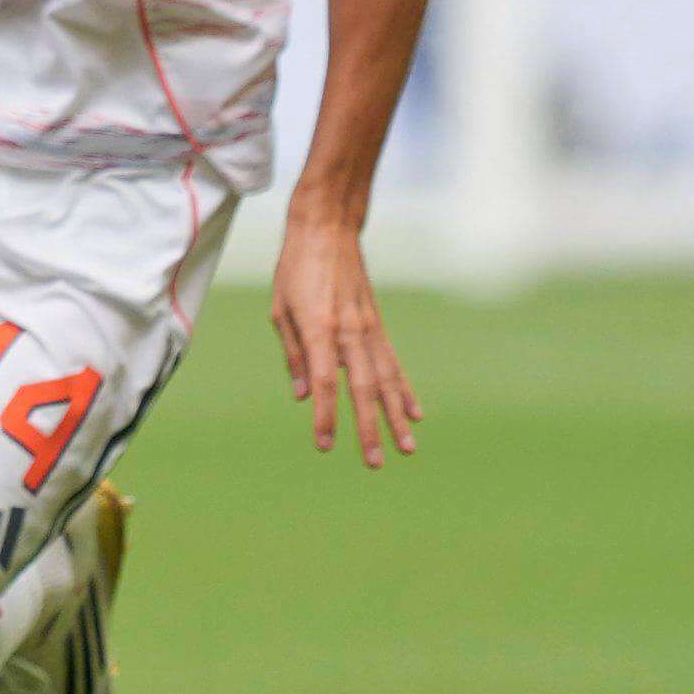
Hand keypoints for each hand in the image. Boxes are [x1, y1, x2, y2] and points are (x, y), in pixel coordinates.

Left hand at [269, 202, 416, 467]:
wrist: (326, 230)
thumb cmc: (294, 269)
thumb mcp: (280, 309)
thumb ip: (293, 353)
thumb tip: (301, 395)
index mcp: (318, 328)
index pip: (323, 383)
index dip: (325, 416)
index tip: (326, 445)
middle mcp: (348, 332)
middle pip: (361, 389)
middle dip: (369, 428)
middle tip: (376, 463)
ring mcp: (368, 329)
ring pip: (385, 380)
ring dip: (395, 416)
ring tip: (407, 447)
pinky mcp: (377, 325)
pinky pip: (393, 364)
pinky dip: (404, 390)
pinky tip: (413, 413)